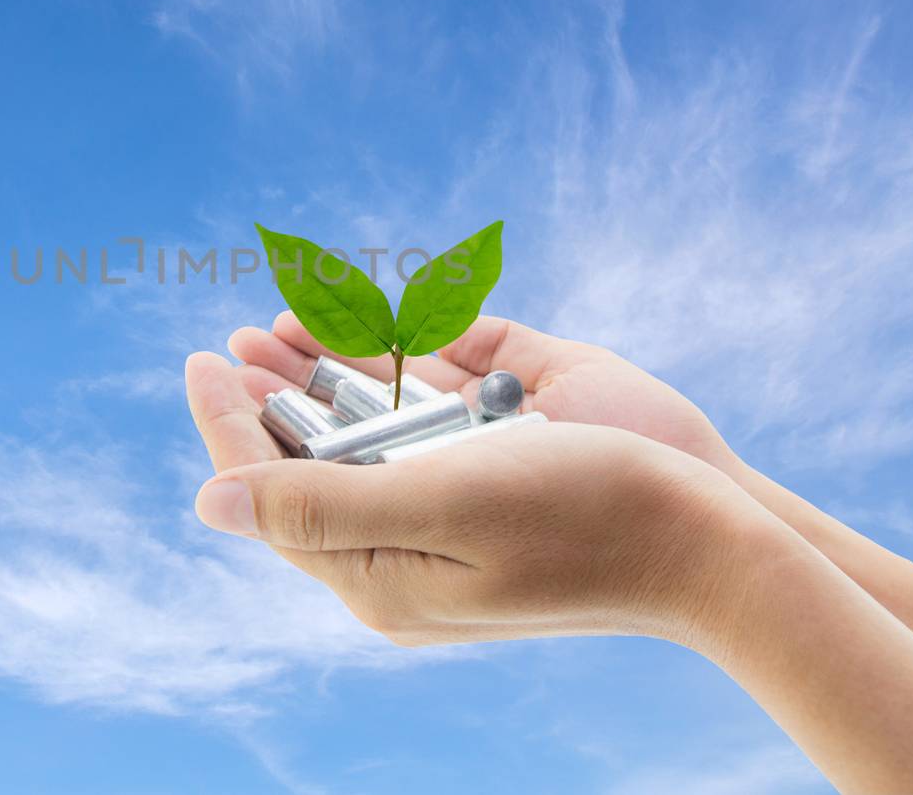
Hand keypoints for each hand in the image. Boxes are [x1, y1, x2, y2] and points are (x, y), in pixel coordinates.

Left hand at [185, 351, 763, 647]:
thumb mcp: (438, 509)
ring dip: (320, 385)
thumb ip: (317, 505)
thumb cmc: (581, 517)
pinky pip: (422, 435)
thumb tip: (206, 503)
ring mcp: (450, 519)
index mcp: (378, 576)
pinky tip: (370, 355)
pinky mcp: (494, 486)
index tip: (200, 358)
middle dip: (269, 401)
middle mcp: (404, 553)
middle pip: (311, 468)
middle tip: (229, 345)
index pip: (274, 494)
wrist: (712, 540)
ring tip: (274, 335)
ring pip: (363, 445)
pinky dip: (391, 386)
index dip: (230, 424)